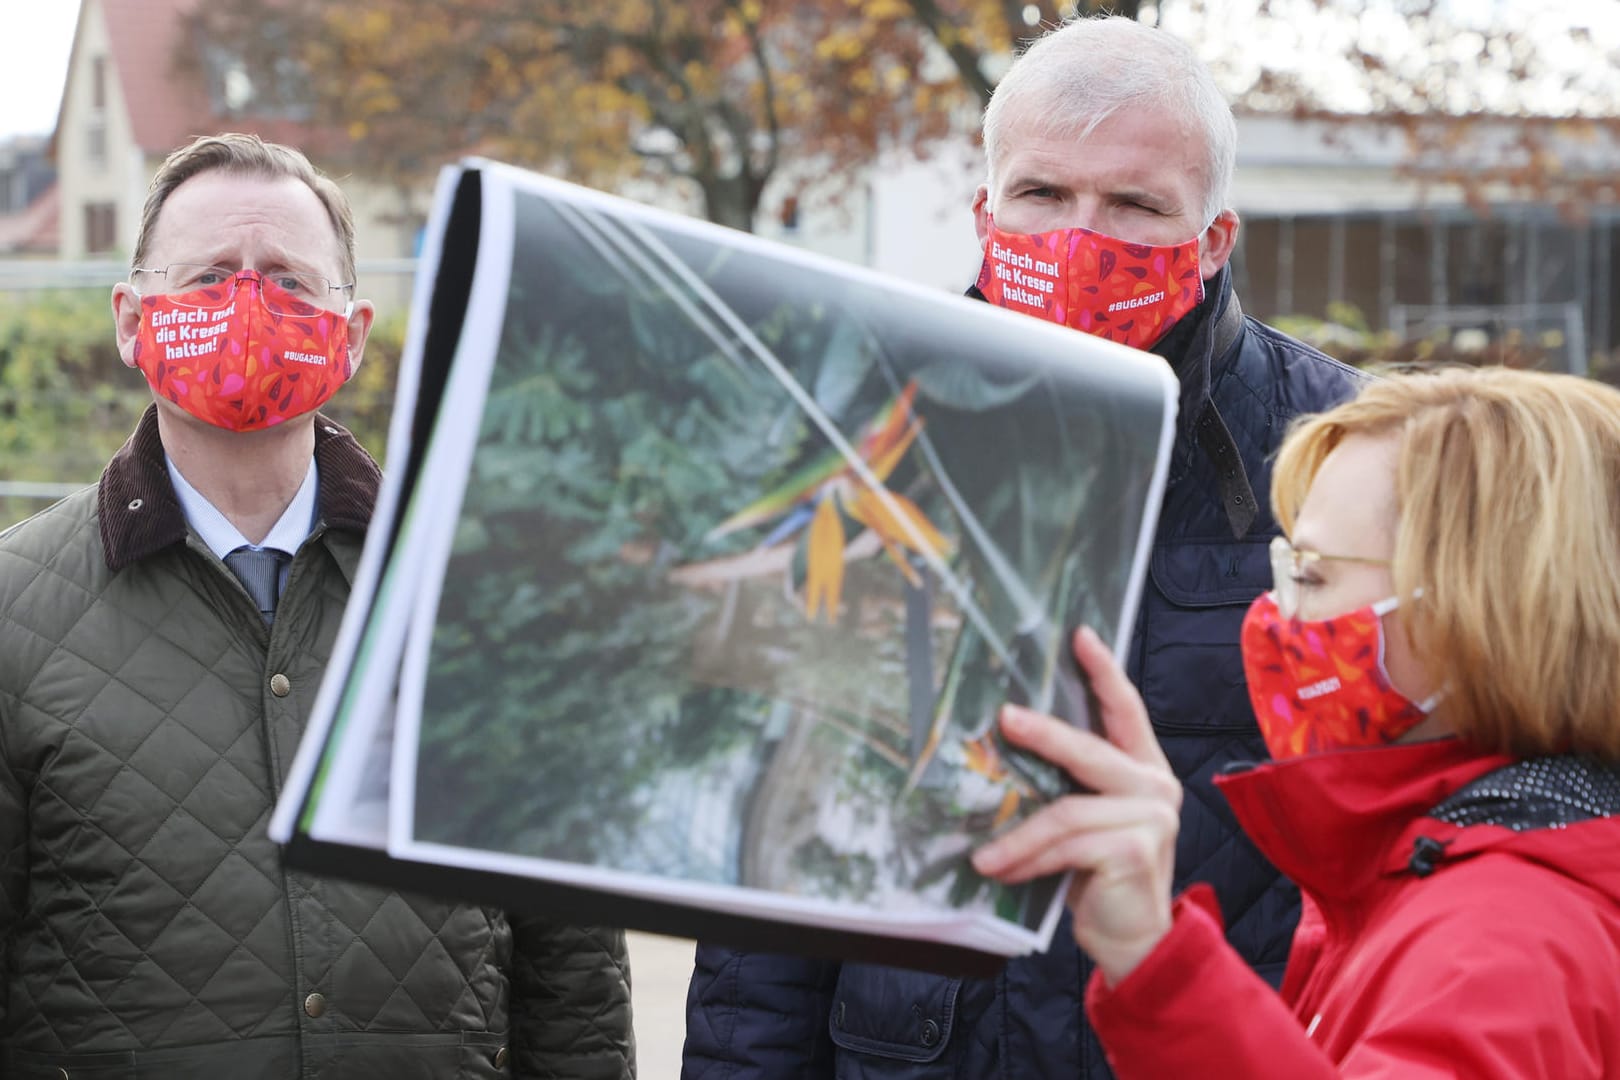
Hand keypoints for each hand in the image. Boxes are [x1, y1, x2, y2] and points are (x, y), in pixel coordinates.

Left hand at [971, 626, 1180, 984]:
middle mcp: (1155, 786)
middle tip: (1004, 719)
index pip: (1125, 710)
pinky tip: (1000, 871)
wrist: (1137, 941)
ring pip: (1067, 809)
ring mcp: (1150, 817)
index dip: (1104, 671)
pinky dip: (1027, 858)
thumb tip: (1004, 749)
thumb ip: (1068, 788)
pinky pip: (1065, 844)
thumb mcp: (1086, 823)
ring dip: (1018, 835)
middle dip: (1043, 733)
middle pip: (1090, 750)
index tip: (1080, 635)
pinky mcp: (1133, 849)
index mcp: (1144, 770)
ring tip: (983, 854)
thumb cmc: (1100, 876)